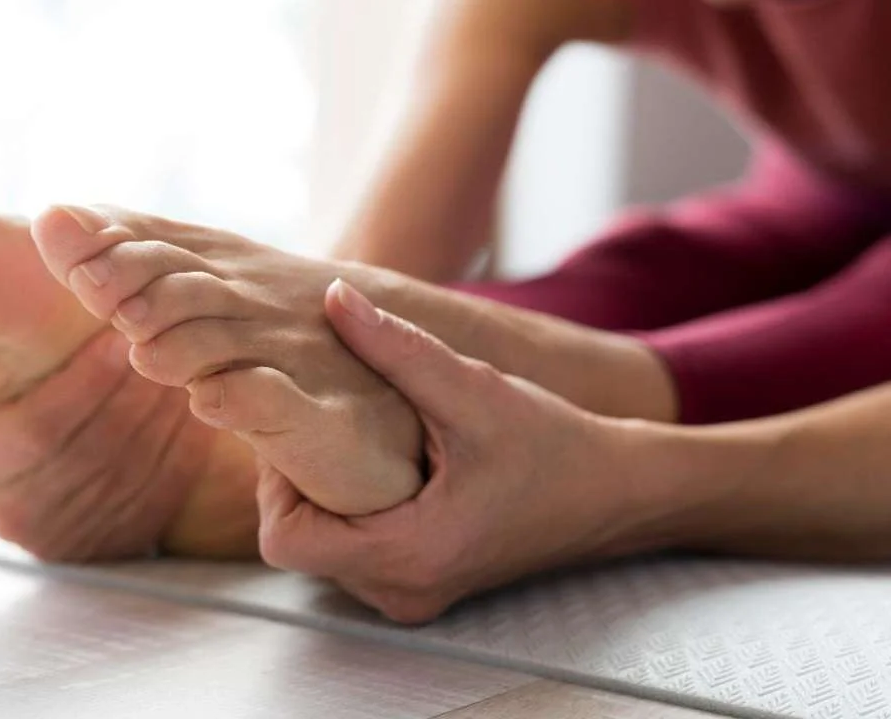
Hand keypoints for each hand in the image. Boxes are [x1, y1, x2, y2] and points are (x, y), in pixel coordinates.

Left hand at [256, 281, 665, 622]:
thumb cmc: (554, 446)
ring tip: (348, 443)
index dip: (275, 483)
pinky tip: (379, 468)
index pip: (287, 541)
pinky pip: (357, 558)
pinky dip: (351, 515)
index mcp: (409, 554)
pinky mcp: (425, 586)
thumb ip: (397, 346)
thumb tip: (333, 298)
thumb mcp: (472, 389)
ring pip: (325, 553)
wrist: (617, 493)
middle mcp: (403, 590)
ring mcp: (414, 596)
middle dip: (295, 485)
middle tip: (317, 426)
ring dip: (323, 500)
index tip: (298, 431)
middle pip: (299, 546)